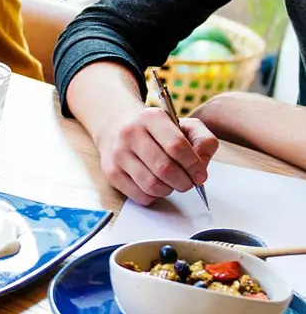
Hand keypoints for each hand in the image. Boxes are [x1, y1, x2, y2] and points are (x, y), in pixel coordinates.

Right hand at [97, 107, 218, 205]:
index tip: (200, 174)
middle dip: (184, 182)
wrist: (116, 127)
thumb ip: (203, 141)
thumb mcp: (183, 125)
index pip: (177, 146)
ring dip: (168, 189)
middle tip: (188, 182)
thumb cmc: (157, 131)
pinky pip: (140, 196)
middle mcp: (130, 133)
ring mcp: (118, 153)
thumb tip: (201, 167)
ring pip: (152, 185)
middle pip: (165, 169)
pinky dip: (153, 196)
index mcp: (151, 117)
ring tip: (170, 182)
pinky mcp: (111, 172)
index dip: (194, 165)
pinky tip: (153, 183)